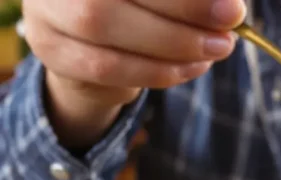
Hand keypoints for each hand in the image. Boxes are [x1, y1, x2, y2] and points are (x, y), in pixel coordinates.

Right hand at [24, 0, 245, 145]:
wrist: (98, 45)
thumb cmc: (144, 4)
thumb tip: (228, 5)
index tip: (232, 8)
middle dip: (183, 11)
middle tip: (228, 31)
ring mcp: (46, 8)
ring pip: (103, 26)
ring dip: (173, 44)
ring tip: (216, 49)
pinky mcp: (52, 49)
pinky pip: (105, 66)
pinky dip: (157, 70)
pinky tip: (193, 67)